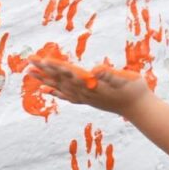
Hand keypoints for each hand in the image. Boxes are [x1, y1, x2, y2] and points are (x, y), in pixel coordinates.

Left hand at [28, 58, 150, 116]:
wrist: (140, 109)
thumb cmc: (135, 90)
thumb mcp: (126, 78)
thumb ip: (111, 74)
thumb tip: (97, 70)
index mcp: (92, 84)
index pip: (70, 73)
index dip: (56, 66)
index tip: (42, 60)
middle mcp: (85, 92)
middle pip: (60, 80)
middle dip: (44, 71)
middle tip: (28, 62)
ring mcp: (86, 98)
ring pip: (61, 88)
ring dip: (46, 80)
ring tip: (31, 74)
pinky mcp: (89, 100)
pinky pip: (68, 96)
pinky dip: (56, 92)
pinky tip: (47, 90)